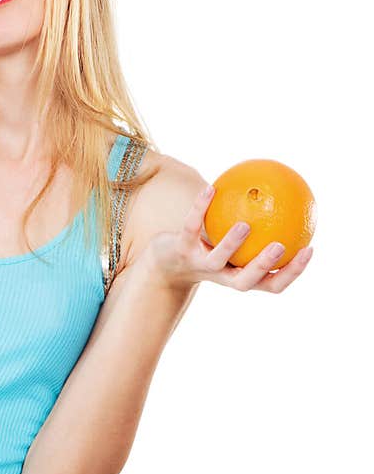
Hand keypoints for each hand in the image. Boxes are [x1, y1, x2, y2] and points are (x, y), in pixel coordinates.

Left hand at [144, 184, 313, 293]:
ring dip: (232, 244)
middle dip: (264, 266)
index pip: (272, 284)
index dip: (292, 272)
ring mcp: (199, 264)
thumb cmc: (208, 249)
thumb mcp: (233, 244)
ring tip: (245, 224)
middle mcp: (221, 276)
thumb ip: (258, 230)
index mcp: (240, 276)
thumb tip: (286, 200)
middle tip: (281, 246)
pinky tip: (210, 188)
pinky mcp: (180, 248)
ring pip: (217, 259)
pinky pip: (191, 227)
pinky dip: (200, 208)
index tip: (309, 249)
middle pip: (246, 281)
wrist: (163, 261)